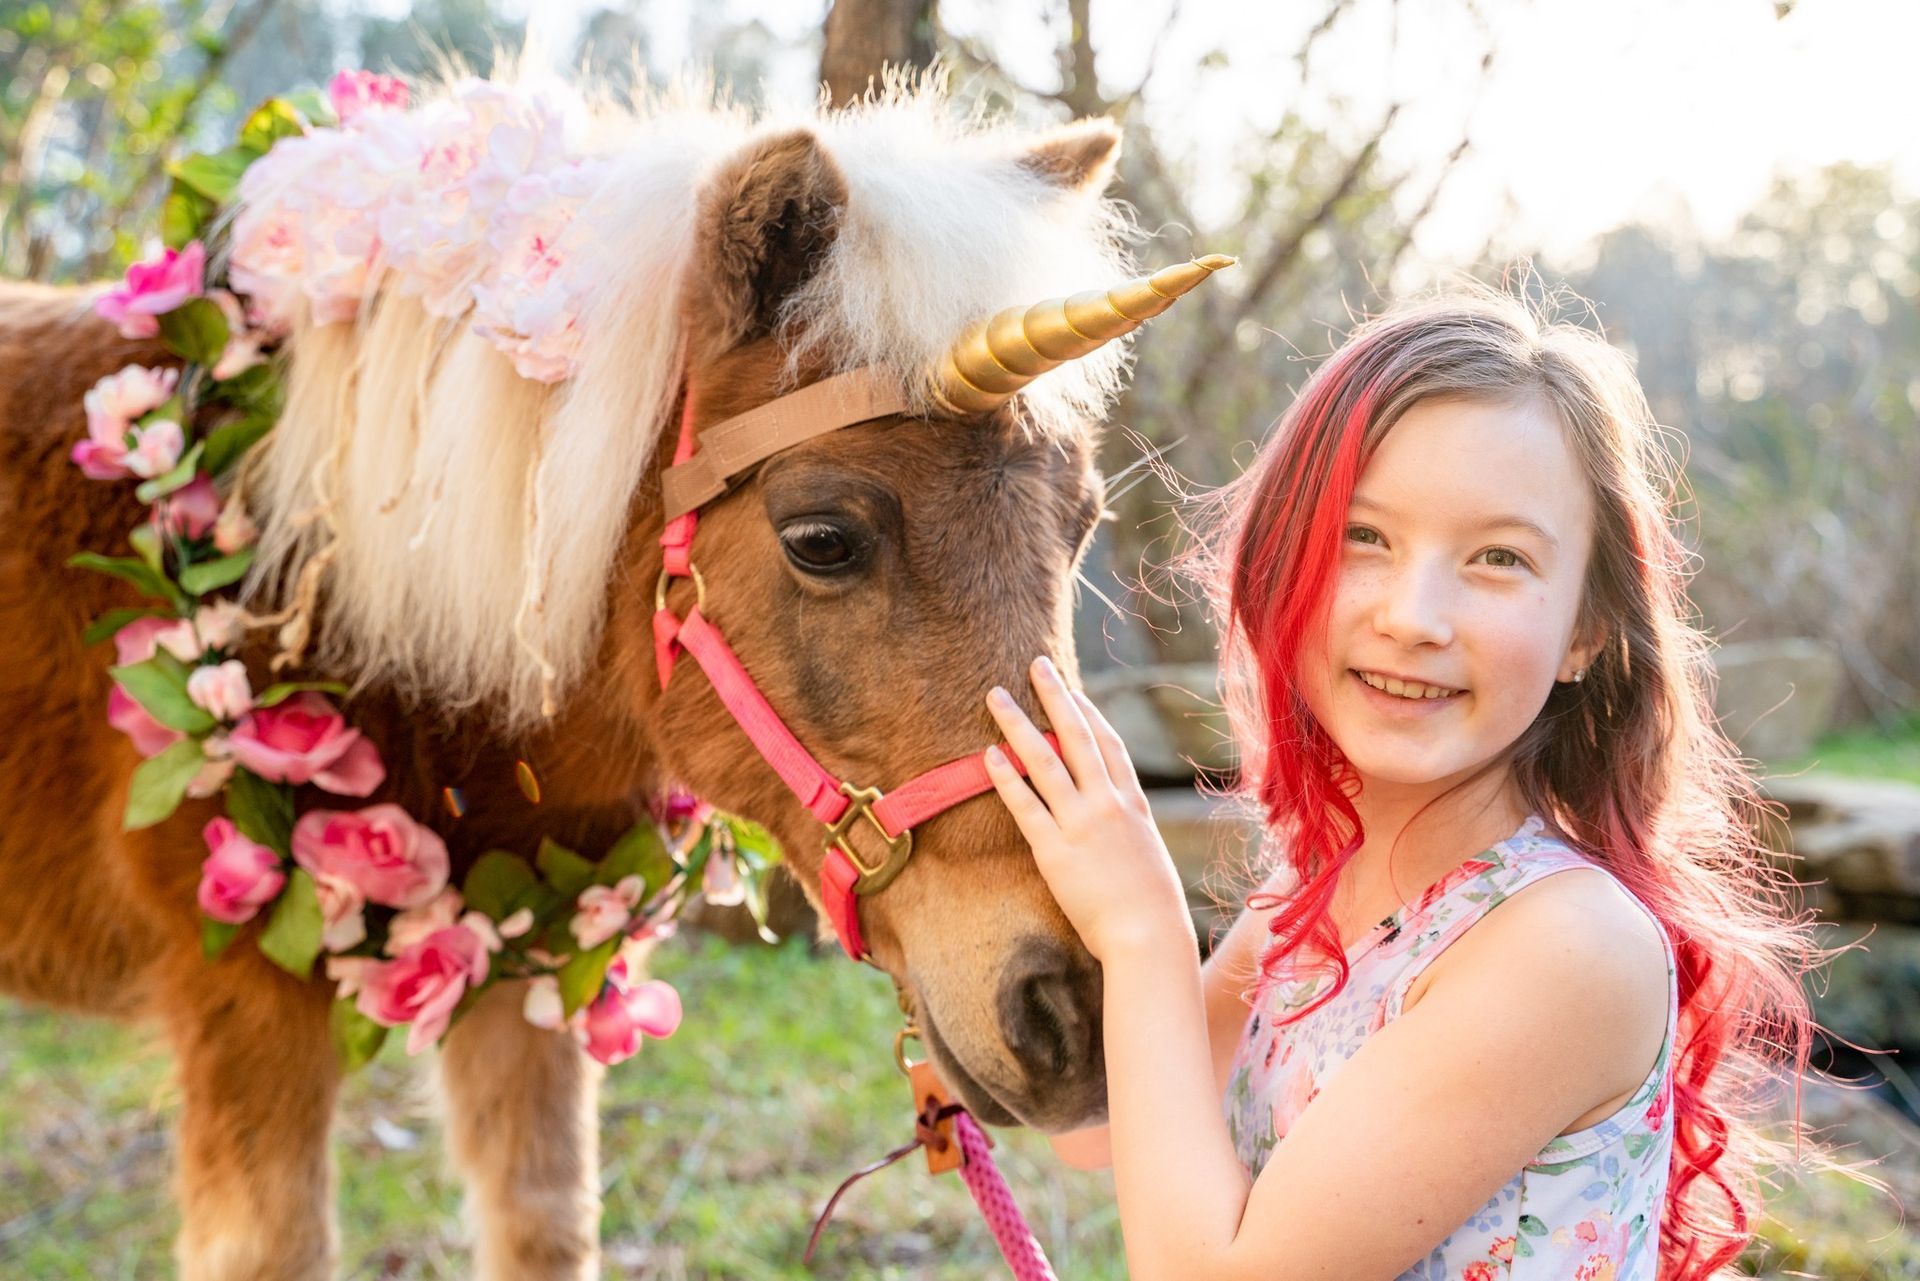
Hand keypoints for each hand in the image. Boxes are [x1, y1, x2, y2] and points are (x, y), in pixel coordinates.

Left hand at [983, 655, 1194, 963]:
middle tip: (1034, 665)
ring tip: (995, 695)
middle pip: (1077, 736)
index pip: (1108, 745)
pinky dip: (1006, 777)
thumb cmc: (1151, 908)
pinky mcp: (1055, 850)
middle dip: (1055, 697)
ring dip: (1018, 724)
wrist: (1149, 936)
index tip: (1071, 691)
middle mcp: (1107, 804)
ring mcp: (1081, 824)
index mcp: (1133, 804)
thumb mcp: (1146, 856)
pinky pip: (1026, 805)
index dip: (1088, 714)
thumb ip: (1127, 831)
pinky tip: (989, 754)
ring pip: (1045, 760)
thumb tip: (1113, 825)